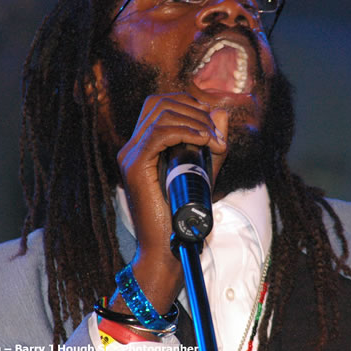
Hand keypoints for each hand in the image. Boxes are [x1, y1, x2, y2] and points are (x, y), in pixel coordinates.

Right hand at [114, 93, 227, 313]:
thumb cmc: (185, 213)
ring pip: (161, 114)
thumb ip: (212, 141)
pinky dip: (186, 131)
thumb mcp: (204, 169)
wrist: (169, 247)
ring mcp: (130, 155)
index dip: (188, 102)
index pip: (159, 103)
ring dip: (195, 121)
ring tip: (213, 140)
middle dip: (194, 110)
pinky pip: (159, 133)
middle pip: (160, 102)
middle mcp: (132, 146)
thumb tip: (221, 111)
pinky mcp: (134, 167)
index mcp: (143, 145)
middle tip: (216, 134)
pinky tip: (204, 140)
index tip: (212, 120)